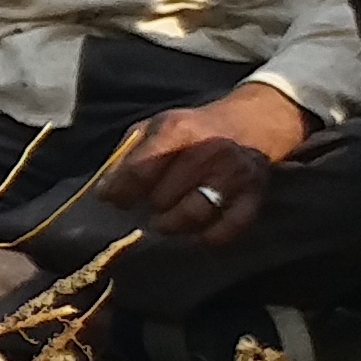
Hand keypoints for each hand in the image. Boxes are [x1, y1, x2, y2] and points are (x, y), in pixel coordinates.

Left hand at [97, 85, 308, 248]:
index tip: (113, 200)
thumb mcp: (154, 127)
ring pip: (194, 216)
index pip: (139, 172)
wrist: (250, 123)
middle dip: (150, 206)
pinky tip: (194, 232)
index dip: (119, 193)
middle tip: (149, 205)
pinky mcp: (255, 196)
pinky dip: (206, 237)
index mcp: (179, 129)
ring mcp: (235, 175)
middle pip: (164, 198)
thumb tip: (105, 192)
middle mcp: (209, 151)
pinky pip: (228, 230)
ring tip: (164, 221)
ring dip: (172, 225)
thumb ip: (126, 156)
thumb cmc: (192, 129)